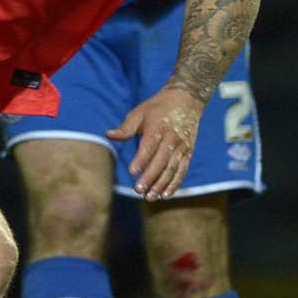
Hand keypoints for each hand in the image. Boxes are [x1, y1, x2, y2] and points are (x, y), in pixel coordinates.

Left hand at [107, 86, 203, 200]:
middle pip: (161, 161)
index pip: (150, 146)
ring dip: (161, 185)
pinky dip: (174, 184)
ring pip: (172, 169)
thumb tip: (109, 135)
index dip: (141, 159)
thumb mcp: (139, 112)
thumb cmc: (157, 108)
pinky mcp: (188, 152)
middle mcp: (173, 138)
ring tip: (149, 197)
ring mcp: (182, 146)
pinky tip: (165, 195)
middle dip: (150, 177)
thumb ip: (126, 127)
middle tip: (138, 190)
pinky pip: (182, 171)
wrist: (186, 100)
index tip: (132, 172)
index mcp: (159, 127)